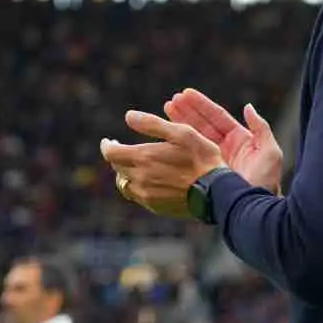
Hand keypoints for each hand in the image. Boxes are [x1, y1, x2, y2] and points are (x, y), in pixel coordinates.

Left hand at [101, 110, 225, 218]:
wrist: (215, 192)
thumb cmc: (201, 158)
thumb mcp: (181, 132)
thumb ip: (152, 124)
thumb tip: (128, 116)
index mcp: (143, 157)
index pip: (111, 153)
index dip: (107, 145)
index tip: (109, 141)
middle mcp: (140, 178)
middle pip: (117, 168)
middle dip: (117, 157)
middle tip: (122, 150)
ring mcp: (146, 195)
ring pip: (125, 184)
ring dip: (126, 173)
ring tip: (134, 166)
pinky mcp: (155, 206)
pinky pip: (137, 196)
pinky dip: (137, 186)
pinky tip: (148, 180)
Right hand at [165, 89, 283, 194]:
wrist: (255, 208)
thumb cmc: (266, 182)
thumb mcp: (270, 152)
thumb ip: (260, 128)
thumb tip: (248, 107)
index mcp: (239, 140)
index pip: (217, 117)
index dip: (202, 105)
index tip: (185, 93)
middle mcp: (224, 148)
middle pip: (203, 124)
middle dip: (187, 111)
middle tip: (172, 99)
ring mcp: (214, 160)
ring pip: (195, 136)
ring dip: (180, 122)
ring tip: (166, 108)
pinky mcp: (205, 172)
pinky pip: (190, 154)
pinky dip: (179, 143)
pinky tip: (167, 132)